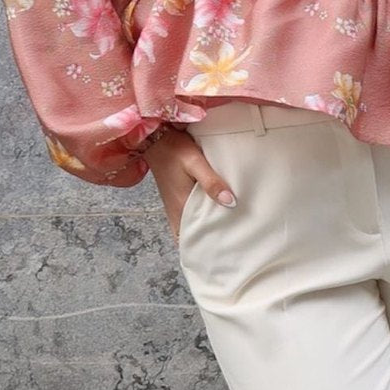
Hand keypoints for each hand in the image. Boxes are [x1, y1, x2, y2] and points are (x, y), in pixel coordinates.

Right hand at [144, 127, 236, 242]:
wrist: (155, 137)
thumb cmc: (174, 149)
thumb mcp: (195, 162)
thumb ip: (211, 182)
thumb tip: (231, 203)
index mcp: (181, 207)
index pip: (193, 239)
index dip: (207, 248)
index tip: (226, 252)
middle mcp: (176, 211)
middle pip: (193, 236)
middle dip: (210, 241)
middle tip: (234, 244)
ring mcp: (175, 206)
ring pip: (191, 227)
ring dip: (206, 230)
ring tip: (229, 232)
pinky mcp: (176, 198)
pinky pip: (189, 217)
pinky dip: (200, 220)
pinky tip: (215, 215)